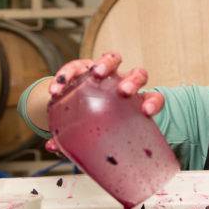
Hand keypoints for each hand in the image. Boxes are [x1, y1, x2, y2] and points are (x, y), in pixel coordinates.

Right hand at [44, 52, 163, 154]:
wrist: (83, 102)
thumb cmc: (97, 122)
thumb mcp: (95, 134)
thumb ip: (83, 142)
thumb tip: (54, 149)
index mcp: (136, 101)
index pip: (154, 99)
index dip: (153, 103)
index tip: (147, 111)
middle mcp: (124, 82)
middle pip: (138, 75)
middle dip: (133, 81)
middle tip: (124, 91)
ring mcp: (106, 72)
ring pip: (114, 59)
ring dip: (107, 64)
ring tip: (96, 74)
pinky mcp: (84, 66)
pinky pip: (77, 66)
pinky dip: (67, 74)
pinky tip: (58, 86)